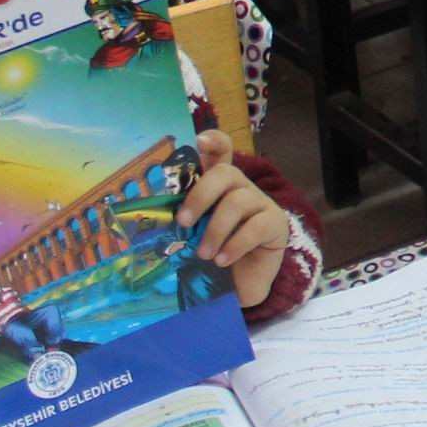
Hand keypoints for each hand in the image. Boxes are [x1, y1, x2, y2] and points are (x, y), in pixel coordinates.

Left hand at [179, 133, 294, 309]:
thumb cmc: (213, 256)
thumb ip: (182, 223)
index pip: (221, 153)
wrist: (240, 286)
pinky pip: (256, 227)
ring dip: (215, 230)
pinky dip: (234, 244)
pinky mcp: (276, 225)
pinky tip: (222, 260)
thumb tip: (150, 224)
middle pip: (225, 173)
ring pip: (237, 201)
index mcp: (220, 187)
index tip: (199, 140)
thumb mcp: (194, 236)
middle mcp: (242, 188)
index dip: (213, 142)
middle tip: (183, 222)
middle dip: (200, 196)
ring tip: (204, 254)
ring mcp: (261, 205)